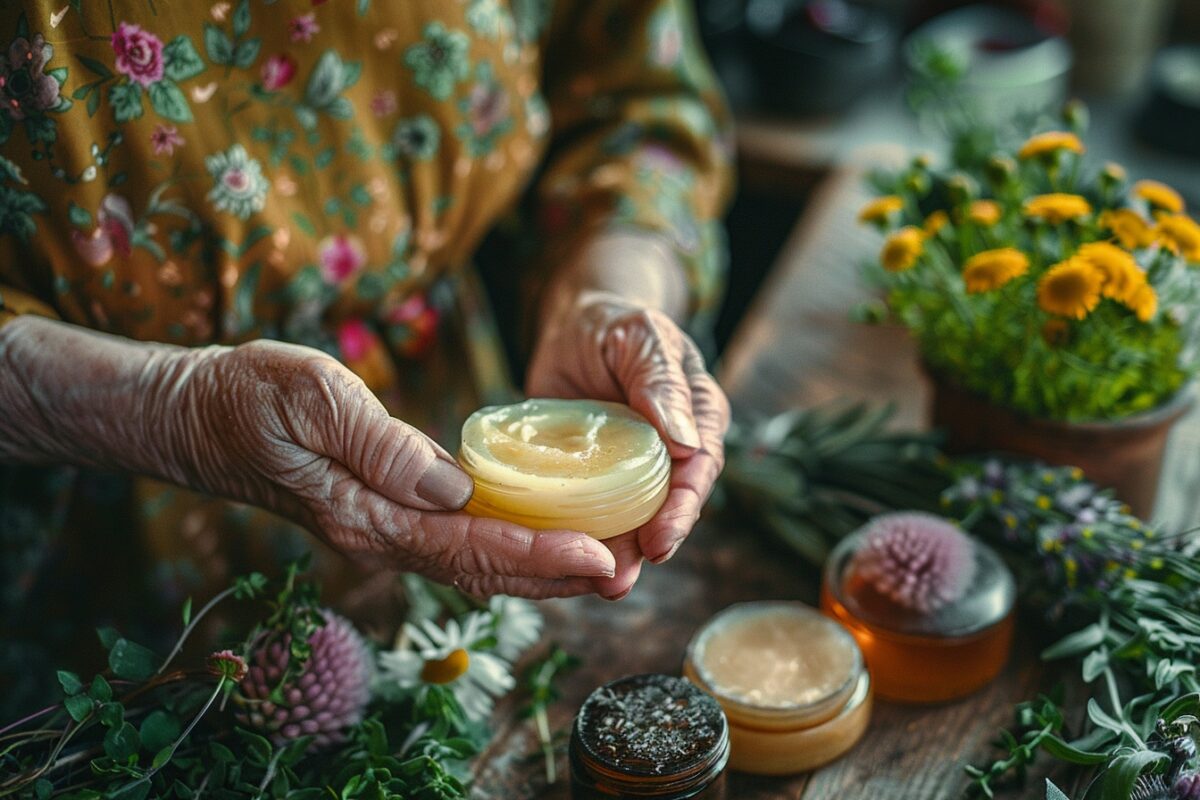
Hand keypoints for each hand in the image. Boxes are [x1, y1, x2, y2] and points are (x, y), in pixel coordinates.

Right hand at [147, 339, 616, 597]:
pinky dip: (508, 548)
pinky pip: (458, 543)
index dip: (538, 555)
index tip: (598, 557)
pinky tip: (542, 539)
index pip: (468, 547)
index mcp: (367, 514)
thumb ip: (380, 445)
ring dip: (540, 570)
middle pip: (483, 571)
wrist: (196, 416)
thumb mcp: (311, 398)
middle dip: (557, 576)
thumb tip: (451, 488)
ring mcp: (382, 529)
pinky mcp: (385, 514)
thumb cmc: (247, 397)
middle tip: (626, 570)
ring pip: (475, 564)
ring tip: (605, 565)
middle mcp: (380, 535)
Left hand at [526, 292, 729, 597]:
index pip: (699, 471)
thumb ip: (661, 383)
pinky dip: (580, 537)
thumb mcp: (642, 339)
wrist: (571, 326)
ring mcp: (629, 470)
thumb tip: (688, 442)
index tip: (661, 539)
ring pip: (631, 520)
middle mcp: (670, 452)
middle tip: (618, 578)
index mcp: (697, 418)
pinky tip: (565, 561)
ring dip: (617, 555)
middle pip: (668, 508)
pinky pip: (590, 513)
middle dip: (648, 547)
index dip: (682, 509)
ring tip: (598, 586)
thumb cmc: (615, 323)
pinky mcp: (591, 479)